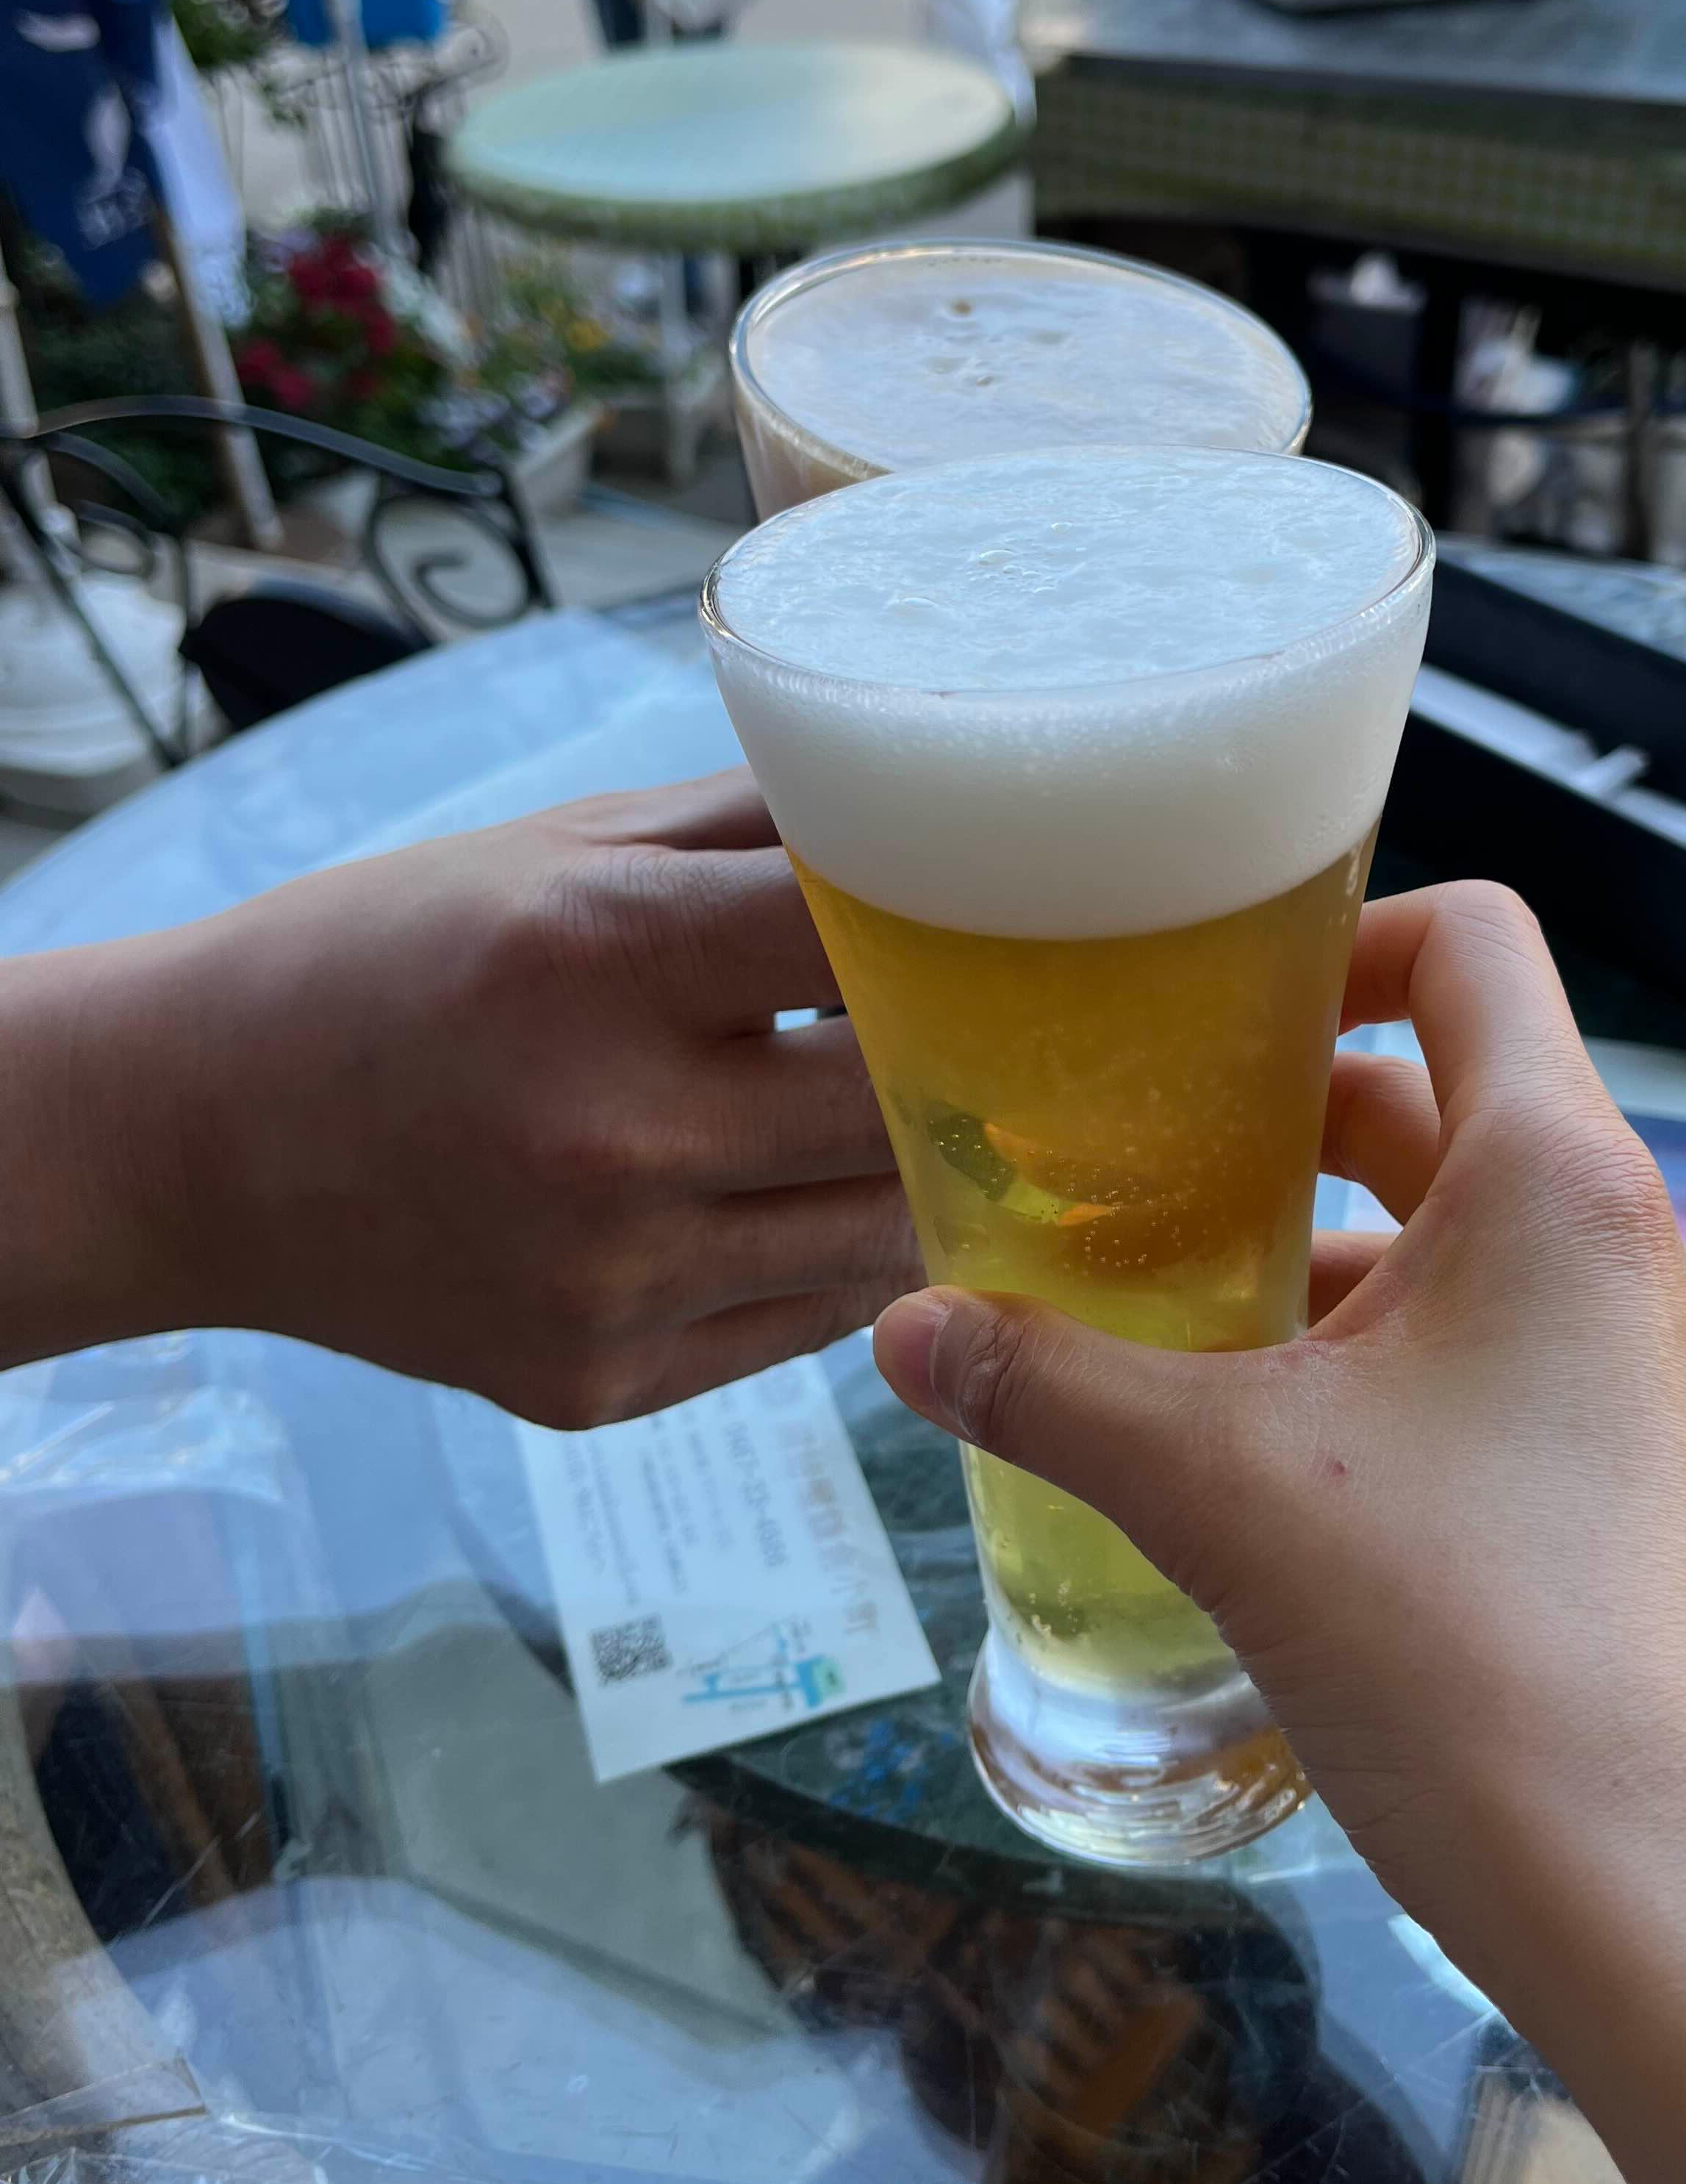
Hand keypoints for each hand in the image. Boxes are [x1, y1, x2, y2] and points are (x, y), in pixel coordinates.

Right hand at [5, 776, 919, 1420]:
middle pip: (901, 1106)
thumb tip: (924, 801)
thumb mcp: (557, 850)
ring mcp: (607, 1279)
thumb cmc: (387, 960)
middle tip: (997, 1034)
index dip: (958, 927)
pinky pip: (801, 1326)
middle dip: (961, 1066)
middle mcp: (610, 1131)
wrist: (190, 1141)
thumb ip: (751, 827)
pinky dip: (828, 1262)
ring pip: (879, 1236)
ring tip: (914, 1120)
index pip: (863, 937)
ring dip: (915, 1175)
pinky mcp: (598, 1382)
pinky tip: (801, 1202)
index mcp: (599, 957)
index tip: (997, 920)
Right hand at [875, 885, 1685, 2183]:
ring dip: (1325, 1264)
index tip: (1206, 1008)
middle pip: (1451, 1100)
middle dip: (1287, 1122)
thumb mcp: (1224, 1490)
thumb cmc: (1466, 1642)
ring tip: (1169, 1321)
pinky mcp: (1642, 1498)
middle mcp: (1623, 1251)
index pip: (1471, 943)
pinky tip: (1270, 1465)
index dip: (1337, 935)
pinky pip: (1501, 1369)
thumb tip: (899, 1332)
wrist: (1679, 1906)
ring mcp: (1647, 1382)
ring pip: (1467, 1254)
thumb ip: (1053, 1389)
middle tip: (1132, 1165)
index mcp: (1556, 1178)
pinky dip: (1384, 1370)